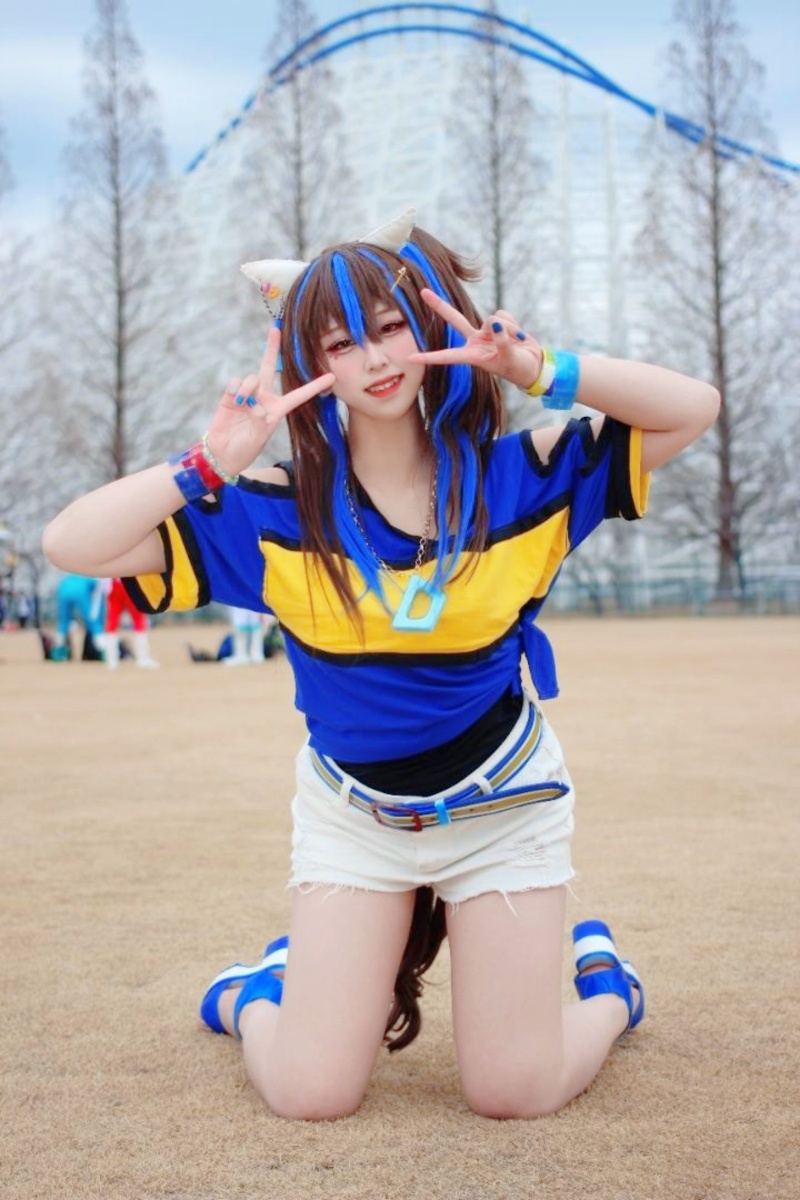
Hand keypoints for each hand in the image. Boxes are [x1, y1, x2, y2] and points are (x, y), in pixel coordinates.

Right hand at [205, 327, 334, 475]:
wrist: (223, 454)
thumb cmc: (245, 449)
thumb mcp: (259, 438)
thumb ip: (261, 421)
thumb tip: (257, 405)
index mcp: (278, 409)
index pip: (299, 395)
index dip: (315, 386)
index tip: (331, 377)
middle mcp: (264, 398)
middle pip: (270, 368)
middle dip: (271, 349)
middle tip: (275, 329)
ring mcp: (247, 395)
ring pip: (253, 377)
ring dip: (249, 388)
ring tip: (243, 404)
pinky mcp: (231, 396)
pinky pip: (235, 383)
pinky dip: (236, 389)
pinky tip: (235, 400)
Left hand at [407, 289, 542, 389]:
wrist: (534, 366)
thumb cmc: (519, 369)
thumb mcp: (510, 358)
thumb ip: (502, 341)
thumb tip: (495, 322)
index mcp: (472, 356)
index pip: (447, 356)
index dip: (429, 357)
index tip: (410, 358)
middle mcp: (475, 342)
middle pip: (454, 319)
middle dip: (439, 305)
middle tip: (423, 292)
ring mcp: (486, 332)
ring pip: (491, 317)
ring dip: (508, 328)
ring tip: (516, 342)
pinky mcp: (498, 324)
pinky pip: (503, 315)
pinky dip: (513, 324)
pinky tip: (518, 335)